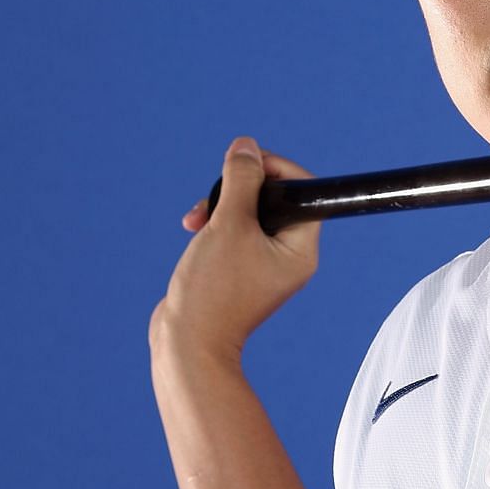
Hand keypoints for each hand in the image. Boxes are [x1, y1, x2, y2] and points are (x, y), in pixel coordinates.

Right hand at [149, 136, 321, 360]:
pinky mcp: (239, 269)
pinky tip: (194, 229)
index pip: (304, 193)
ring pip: (248, 213)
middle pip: (274, 200)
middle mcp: (289, 257)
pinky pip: (234, 232)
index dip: (277, 169)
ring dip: (221, 205)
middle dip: (240, 188)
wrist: (185, 342)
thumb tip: (247, 147)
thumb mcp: (228, 224)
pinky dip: (214, 224)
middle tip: (216, 193)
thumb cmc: (212, 290)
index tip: (248, 162)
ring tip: (196, 219)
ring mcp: (264, 264)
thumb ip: (240, 181)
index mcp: (301, 250)